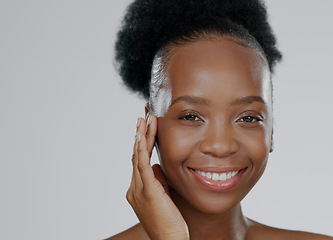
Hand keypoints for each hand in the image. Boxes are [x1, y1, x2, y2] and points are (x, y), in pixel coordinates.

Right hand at [126, 115, 188, 239]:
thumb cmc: (169, 222)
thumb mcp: (163, 196)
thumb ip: (158, 181)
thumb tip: (157, 165)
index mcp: (137, 189)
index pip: (139, 161)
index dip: (142, 143)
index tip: (145, 126)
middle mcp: (134, 188)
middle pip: (136, 156)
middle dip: (140, 135)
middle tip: (143, 116)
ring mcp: (138, 190)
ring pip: (138, 157)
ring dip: (141, 137)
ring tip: (144, 119)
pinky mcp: (148, 192)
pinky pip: (142, 166)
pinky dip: (140, 149)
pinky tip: (141, 136)